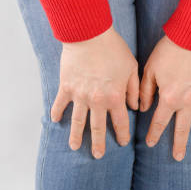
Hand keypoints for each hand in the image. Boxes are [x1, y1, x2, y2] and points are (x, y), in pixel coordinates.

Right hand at [51, 25, 138, 158]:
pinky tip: (55, 121)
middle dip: (99, 144)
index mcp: (115, 97)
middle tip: (98, 156)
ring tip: (74, 147)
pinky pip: (60, 104)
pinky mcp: (66, 87)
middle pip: (98, 128)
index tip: (123, 142)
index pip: (121, 122)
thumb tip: (135, 107)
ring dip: (76, 136)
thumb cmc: (113, 48)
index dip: (123, 134)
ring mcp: (80, 95)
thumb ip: (135, 89)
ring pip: (78, 121)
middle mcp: (97, 101)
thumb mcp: (132, 67)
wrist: (89, 33)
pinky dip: (57, 113)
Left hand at [139, 35, 190, 160]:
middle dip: (179, 145)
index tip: (150, 143)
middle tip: (178, 157)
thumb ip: (145, 91)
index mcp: (169, 99)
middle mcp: (186, 103)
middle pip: (182, 129)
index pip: (159, 122)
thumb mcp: (150, 69)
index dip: (153, 134)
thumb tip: (141, 108)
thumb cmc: (170, 50)